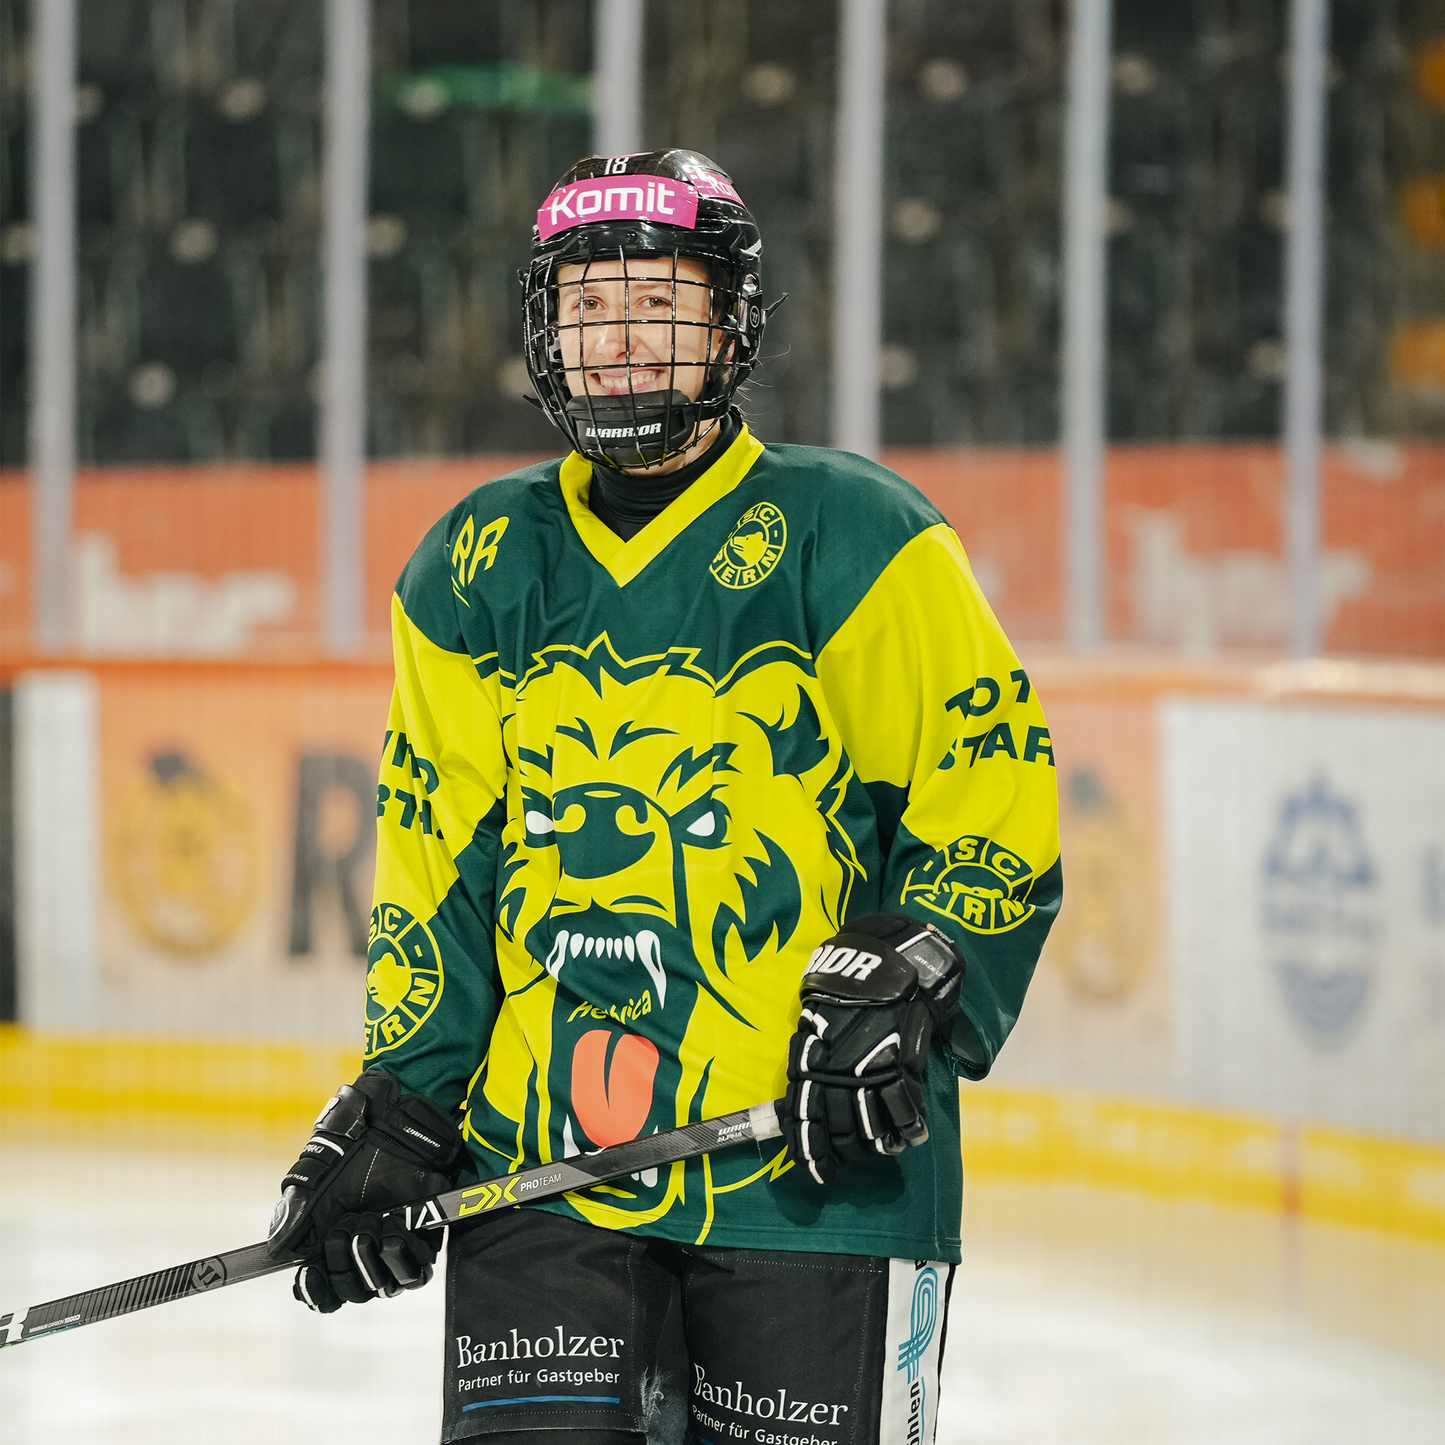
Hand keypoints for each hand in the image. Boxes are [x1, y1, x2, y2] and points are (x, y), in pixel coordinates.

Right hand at [267, 1068, 462, 1312]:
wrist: (390, 1126)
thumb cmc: (348, 1151)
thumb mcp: (310, 1181)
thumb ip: (292, 1216)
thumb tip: (277, 1252)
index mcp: (332, 1248)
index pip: (323, 1294)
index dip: (316, 1292)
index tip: (309, 1273)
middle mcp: (364, 1254)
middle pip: (353, 1292)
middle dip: (345, 1262)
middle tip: (346, 1226)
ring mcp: (394, 1247)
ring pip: (384, 1287)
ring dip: (372, 1259)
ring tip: (371, 1221)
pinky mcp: (424, 1238)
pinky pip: (418, 1270)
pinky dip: (402, 1253)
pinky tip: (394, 1225)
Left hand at [782, 914, 963, 1184]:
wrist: (886, 967)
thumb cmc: (845, 998)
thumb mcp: (814, 1027)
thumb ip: (809, 1066)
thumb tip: (799, 1108)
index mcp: (808, 1064)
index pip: (805, 1122)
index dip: (813, 1154)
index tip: (820, 1174)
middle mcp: (836, 1074)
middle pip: (841, 1133)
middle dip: (850, 1153)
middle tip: (859, 1156)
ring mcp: (869, 1072)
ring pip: (873, 1129)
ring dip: (880, 1144)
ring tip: (886, 1146)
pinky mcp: (900, 1066)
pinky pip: (904, 1111)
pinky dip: (910, 1127)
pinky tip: (912, 1133)